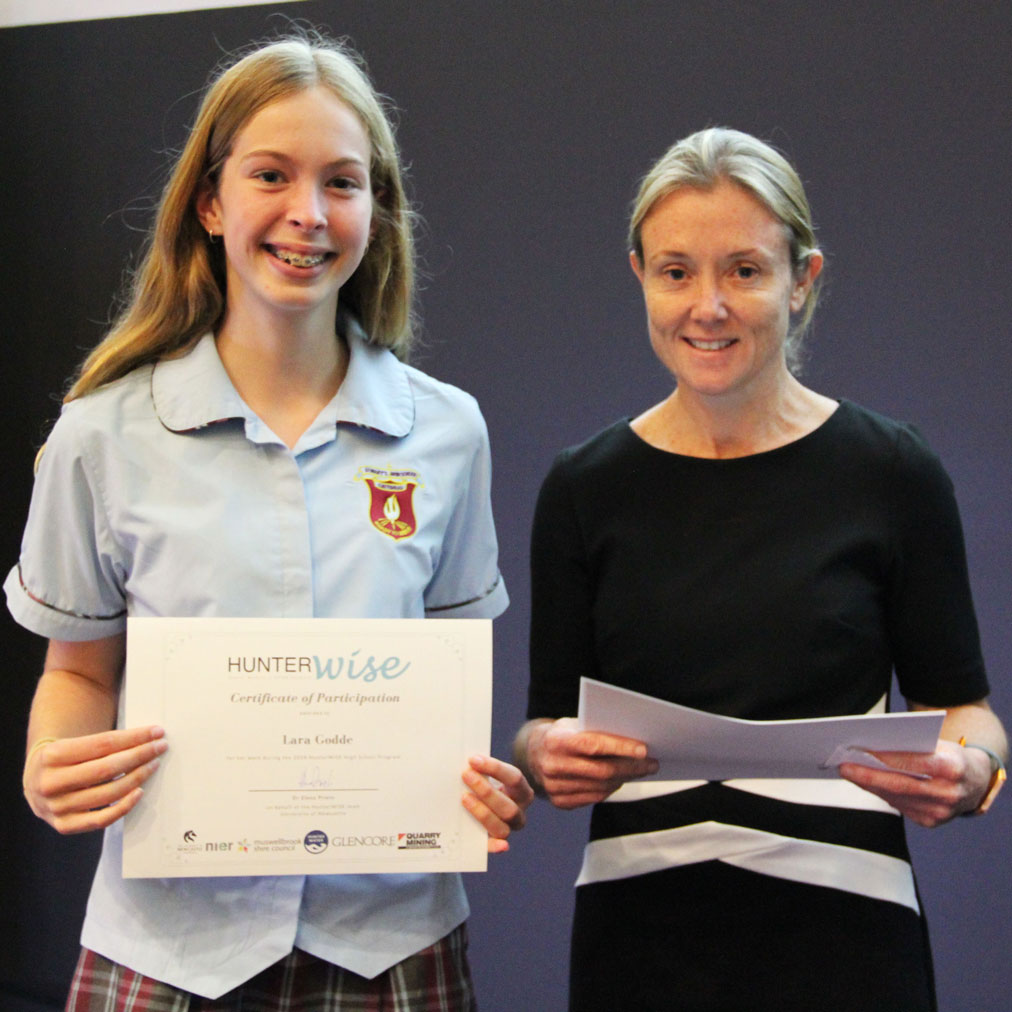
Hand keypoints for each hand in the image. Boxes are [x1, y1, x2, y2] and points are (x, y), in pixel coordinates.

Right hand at [23, 726, 167, 834]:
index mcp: (52, 755)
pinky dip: (124, 807)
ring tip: (153, 765)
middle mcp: (51, 782)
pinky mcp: (64, 825)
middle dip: (139, 755)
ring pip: (108, 794)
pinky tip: (139, 792)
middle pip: (107, 768)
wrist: (35, 782)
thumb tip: (147, 734)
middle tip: (160, 747)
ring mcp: (57, 807)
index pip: (103, 744)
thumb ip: (103, 741)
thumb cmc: (63, 758)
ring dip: (137, 778)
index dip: (134, 737)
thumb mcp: (71, 742)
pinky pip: (101, 820)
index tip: (156, 732)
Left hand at [461, 755, 533, 853]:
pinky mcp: (495, 841)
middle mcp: (519, 811)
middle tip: (465, 775)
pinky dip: (496, 847)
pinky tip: (497, 845)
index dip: (494, 768)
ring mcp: (509, 828)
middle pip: (508, 806)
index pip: (514, 778)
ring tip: (464, 798)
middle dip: (486, 791)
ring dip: (483, 813)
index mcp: (522, 791)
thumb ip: (481, 768)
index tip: (473, 760)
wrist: (488, 799)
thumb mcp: (489, 773)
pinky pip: (494, 846)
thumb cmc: (487, 781)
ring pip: (502, 828)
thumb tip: (464, 760)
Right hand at [522, 718, 657, 809]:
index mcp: (554, 741)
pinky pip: (593, 798)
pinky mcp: (559, 801)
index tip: (644, 749)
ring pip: (600, 787)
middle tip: (651, 763)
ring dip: (625, 779)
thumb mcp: (573, 724)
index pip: (593, 745)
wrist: (532, 753)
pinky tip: (621, 780)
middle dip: (630, 767)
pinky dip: (611, 789)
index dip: (620, 747)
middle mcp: (551, 766)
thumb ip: (595, 731)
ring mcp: (553, 787)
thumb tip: (633, 740)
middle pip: (601, 770)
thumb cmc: (562, 734)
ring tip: (641, 771)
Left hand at [838, 739, 992, 826]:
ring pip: (896, 797)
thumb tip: (873, 748)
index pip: (914, 762)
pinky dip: (881, 793)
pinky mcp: (931, 822)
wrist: (975, 782)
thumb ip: (912, 747)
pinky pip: (899, 806)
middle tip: (844, 767)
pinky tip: (867, 783)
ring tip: (849, 772)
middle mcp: (948, 794)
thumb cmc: (950, 756)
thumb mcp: (938, 744)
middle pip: (900, 785)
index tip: (860, 751)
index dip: (886, 758)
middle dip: (868, 776)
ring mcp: (940, 812)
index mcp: (953, 768)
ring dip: (870, 785)